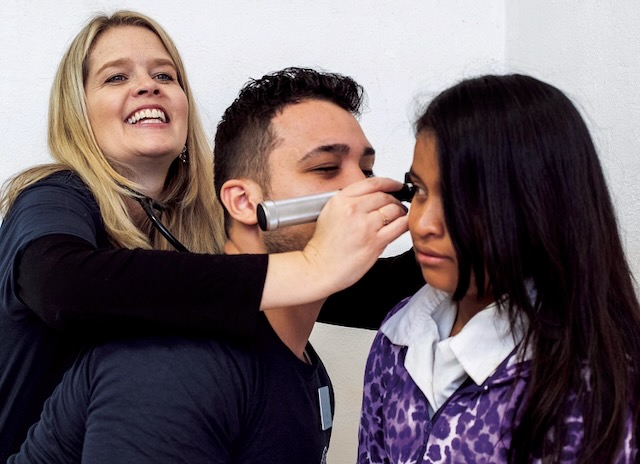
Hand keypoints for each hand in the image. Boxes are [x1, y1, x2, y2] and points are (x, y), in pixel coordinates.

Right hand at [302, 177, 408, 294]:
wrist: (319, 268)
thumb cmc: (324, 246)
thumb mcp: (330, 213)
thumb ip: (350, 202)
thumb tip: (373, 197)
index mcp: (340, 200)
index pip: (372, 183)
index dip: (389, 183)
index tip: (396, 186)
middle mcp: (353, 209)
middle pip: (384, 196)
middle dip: (395, 200)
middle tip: (398, 205)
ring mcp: (365, 225)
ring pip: (394, 209)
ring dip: (400, 212)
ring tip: (399, 217)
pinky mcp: (375, 241)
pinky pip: (399, 226)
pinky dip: (405, 223)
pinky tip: (402, 225)